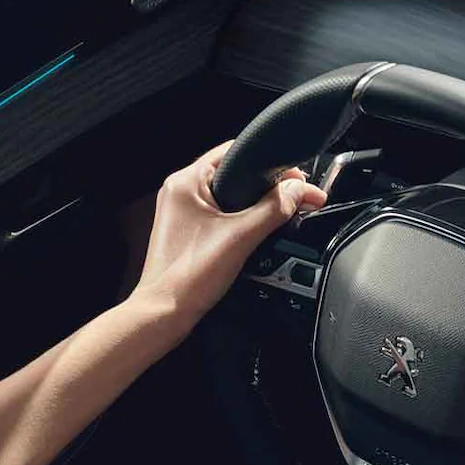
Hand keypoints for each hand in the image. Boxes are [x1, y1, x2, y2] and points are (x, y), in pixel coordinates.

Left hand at [128, 141, 327, 337]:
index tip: (297, 179)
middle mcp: (181, 192)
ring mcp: (183, 212)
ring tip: (281, 214)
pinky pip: (222, 215)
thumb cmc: (187, 277)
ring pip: (230, 196)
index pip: (236, 152)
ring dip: (257, 204)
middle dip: (269, 186)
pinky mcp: (189, 232)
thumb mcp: (241, 237)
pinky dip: (243, 220)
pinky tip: (258, 232)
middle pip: (236, 174)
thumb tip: (299, 190)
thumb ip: (274, 209)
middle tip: (296, 199)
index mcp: (186, 181)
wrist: (165, 313)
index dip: (272, 164)